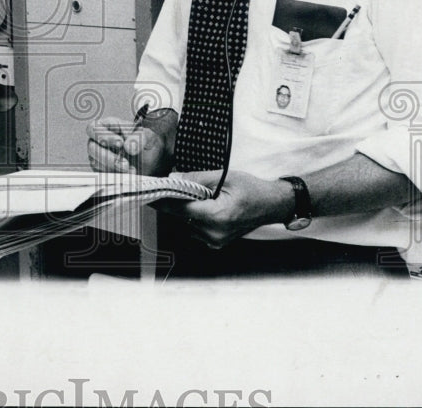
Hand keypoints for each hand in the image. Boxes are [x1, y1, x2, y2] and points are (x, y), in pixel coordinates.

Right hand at [86, 116, 172, 175]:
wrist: (151, 159)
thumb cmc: (144, 142)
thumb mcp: (147, 136)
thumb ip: (139, 138)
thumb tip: (129, 146)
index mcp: (107, 126)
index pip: (94, 128)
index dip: (104, 136)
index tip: (120, 143)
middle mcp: (99, 140)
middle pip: (92, 147)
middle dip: (109, 157)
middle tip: (125, 163)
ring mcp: (99, 156)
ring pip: (95, 162)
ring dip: (113, 168)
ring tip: (130, 170)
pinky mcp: (101, 170)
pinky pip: (101, 174)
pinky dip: (114, 176)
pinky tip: (127, 175)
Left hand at [154, 170, 292, 247]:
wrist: (272, 205)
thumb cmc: (253, 190)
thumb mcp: (225, 177)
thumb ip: (197, 179)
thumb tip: (174, 178)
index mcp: (217, 216)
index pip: (180, 209)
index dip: (162, 200)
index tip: (149, 194)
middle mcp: (215, 233)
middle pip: (183, 215)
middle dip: (180, 200)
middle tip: (183, 186)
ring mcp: (216, 241)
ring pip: (188, 222)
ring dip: (190, 209)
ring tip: (208, 197)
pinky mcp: (217, 243)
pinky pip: (196, 228)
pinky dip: (198, 216)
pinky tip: (211, 207)